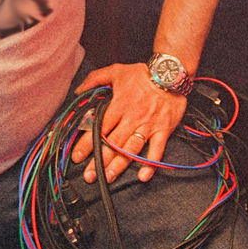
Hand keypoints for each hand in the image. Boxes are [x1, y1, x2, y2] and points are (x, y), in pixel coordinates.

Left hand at [71, 63, 190, 183]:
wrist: (171, 72)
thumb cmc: (143, 74)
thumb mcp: (116, 71)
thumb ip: (95, 79)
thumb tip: (78, 90)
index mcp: (119, 106)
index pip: (99, 128)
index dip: (86, 144)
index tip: (77, 156)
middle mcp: (132, 118)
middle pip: (113, 143)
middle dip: (99, 161)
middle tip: (89, 175)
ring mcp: (148, 126)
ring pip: (131, 149)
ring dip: (119, 165)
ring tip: (109, 177)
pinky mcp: (163, 130)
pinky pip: (157, 150)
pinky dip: (150, 163)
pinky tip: (143, 175)